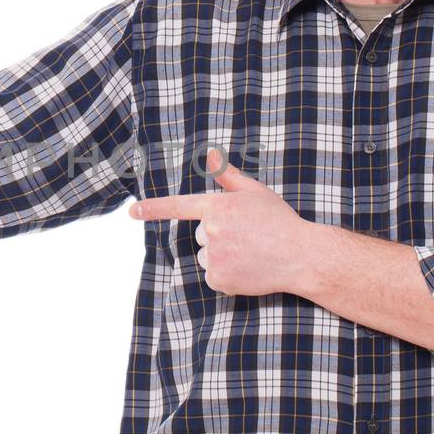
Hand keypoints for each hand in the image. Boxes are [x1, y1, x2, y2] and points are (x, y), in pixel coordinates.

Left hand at [128, 145, 313, 296]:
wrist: (301, 255)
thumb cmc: (279, 221)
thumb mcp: (255, 192)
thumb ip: (228, 175)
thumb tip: (209, 155)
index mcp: (218, 207)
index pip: (178, 206)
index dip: (153, 209)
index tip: (132, 212)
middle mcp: (211, 231)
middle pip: (201, 236)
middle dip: (219, 236)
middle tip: (248, 237)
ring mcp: (214, 256)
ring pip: (207, 256)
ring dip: (223, 257)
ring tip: (250, 253)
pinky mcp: (218, 278)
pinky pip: (213, 276)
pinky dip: (227, 275)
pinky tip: (248, 269)